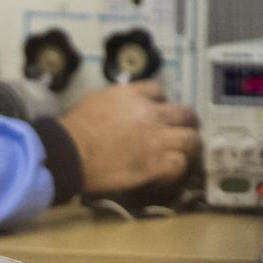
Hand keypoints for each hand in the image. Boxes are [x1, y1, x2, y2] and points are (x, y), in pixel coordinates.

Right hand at [61, 81, 199, 195]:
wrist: (71, 152)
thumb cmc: (76, 127)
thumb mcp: (96, 99)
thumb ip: (116, 101)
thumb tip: (120, 107)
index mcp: (134, 95)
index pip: (158, 91)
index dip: (161, 102)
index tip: (158, 111)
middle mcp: (152, 115)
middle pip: (186, 113)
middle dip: (187, 122)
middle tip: (184, 131)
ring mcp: (157, 140)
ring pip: (191, 139)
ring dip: (188, 146)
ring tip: (183, 154)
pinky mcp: (156, 165)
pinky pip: (179, 164)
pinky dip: (176, 168)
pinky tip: (167, 171)